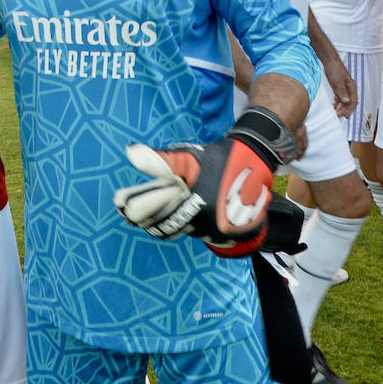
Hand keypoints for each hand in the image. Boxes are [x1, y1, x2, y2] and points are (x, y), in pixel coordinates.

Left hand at [115, 140, 273, 256]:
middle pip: (175, 228)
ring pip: (190, 229)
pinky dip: (194, 221)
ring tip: (166, 208)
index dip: (144, 219)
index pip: (163, 223)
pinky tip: (189, 209)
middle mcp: (209, 225)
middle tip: (141, 214)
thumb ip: (160, 161)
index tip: (128, 213)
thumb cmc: (218, 158)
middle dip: (158, 220)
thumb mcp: (188, 157)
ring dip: (177, 220)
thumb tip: (131, 153)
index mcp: (197, 207)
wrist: (255, 160)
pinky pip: (204, 230)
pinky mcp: (231, 231)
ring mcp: (222, 230)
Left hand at [322, 57, 355, 116]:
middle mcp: (349, 89)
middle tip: (339, 116)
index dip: (350, 109)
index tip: (345, 115)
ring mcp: (343, 89)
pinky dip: (337, 103)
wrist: (329, 62)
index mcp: (352, 87)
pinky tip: (334, 106)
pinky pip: (339, 98)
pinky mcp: (338, 88)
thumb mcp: (338, 81)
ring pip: (344, 101)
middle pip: (349, 103)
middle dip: (345, 110)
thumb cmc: (335, 69)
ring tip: (336, 113)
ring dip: (341, 108)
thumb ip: (342, 92)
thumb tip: (346, 101)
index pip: (353, 101)